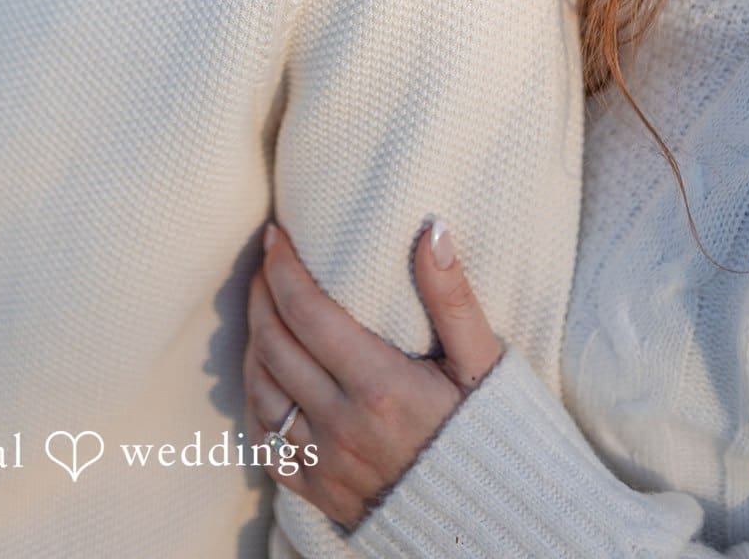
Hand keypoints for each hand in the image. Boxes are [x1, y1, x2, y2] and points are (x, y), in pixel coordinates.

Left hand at [243, 218, 503, 528]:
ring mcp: (327, 464)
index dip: (282, 267)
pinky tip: (265, 377)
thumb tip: (432, 229)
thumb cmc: (491, 431)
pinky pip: (266, 445)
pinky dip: (256, 405)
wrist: (493, 519)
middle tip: (267, 265)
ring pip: (261, 393)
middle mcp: (343, 426)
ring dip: (254, 344)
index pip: (305, 311)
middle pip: (273, 345)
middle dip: (262, 294)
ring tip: (263, 311)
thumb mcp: (483, 361)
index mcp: (380, 387)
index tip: (275, 236)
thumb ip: (452, 296)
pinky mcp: (320, 494)